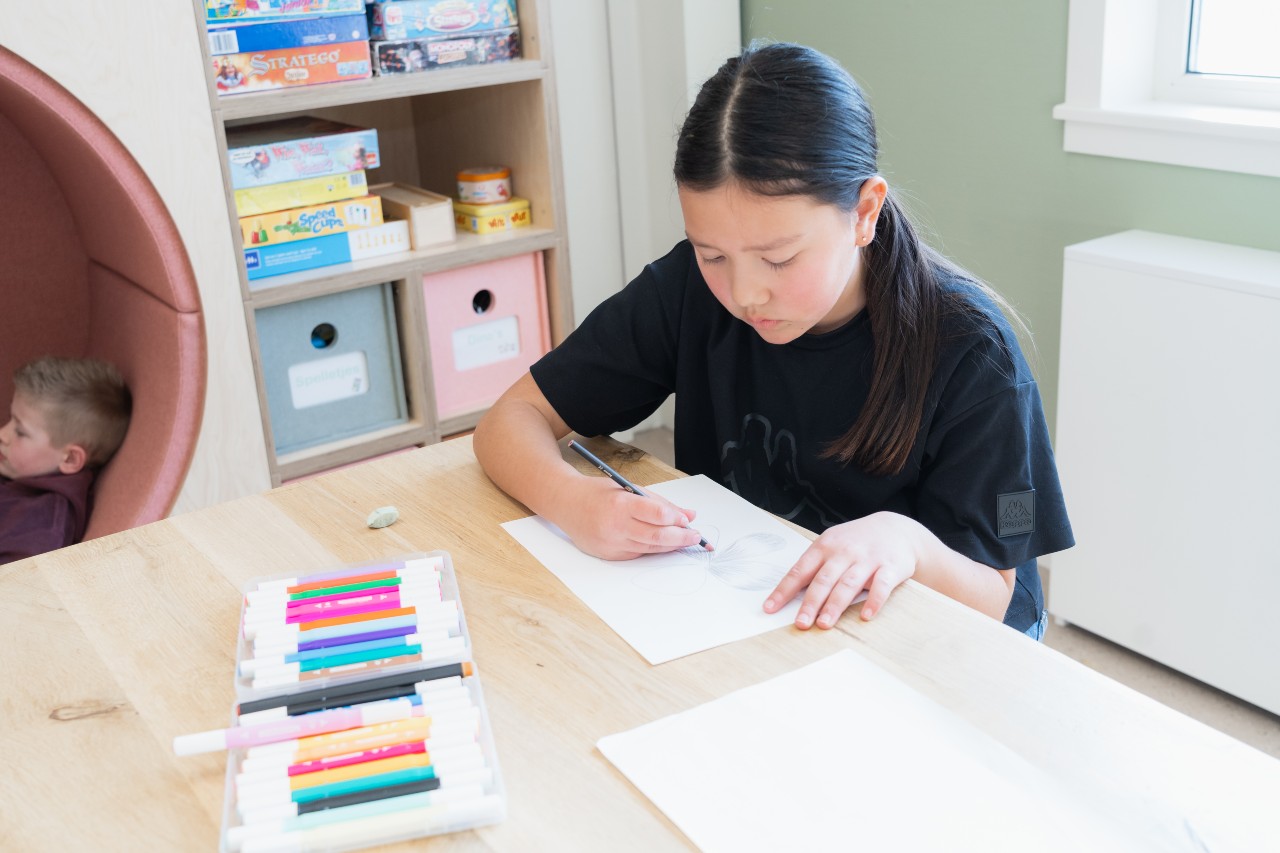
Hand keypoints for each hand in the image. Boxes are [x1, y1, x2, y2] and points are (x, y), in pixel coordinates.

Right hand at [555, 476, 704, 560]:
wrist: (565, 504)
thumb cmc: (598, 493)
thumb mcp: (628, 488)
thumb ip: (658, 502)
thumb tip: (688, 515)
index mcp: (621, 505)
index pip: (657, 515)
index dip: (677, 519)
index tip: (688, 519)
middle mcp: (615, 527)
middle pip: (657, 537)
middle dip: (681, 538)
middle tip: (695, 536)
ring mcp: (611, 544)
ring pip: (650, 548)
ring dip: (670, 545)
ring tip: (684, 540)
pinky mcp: (609, 555)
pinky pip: (638, 553)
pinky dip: (652, 548)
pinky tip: (662, 543)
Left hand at [762, 511, 925, 628]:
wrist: (897, 529)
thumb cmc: (857, 542)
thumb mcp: (833, 545)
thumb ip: (816, 567)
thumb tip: (791, 594)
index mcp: (824, 547)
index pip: (800, 570)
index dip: (784, 590)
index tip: (770, 608)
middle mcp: (844, 552)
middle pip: (823, 580)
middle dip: (810, 603)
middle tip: (801, 623)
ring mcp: (867, 559)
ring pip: (848, 583)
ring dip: (835, 605)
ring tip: (824, 624)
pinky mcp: (890, 567)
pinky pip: (881, 585)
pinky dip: (874, 601)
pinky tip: (865, 616)